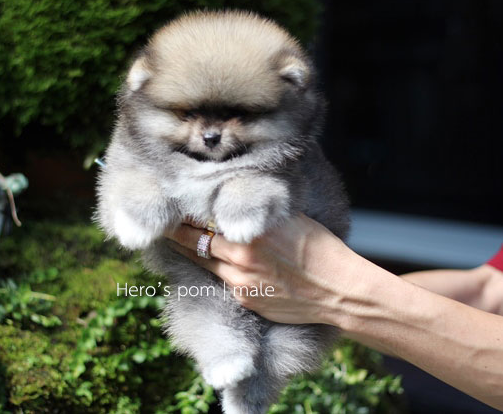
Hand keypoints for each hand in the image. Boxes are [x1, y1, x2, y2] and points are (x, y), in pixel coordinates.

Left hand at [165, 213, 356, 325]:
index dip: (184, 215)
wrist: (339, 291)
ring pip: (204, 264)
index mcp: (249, 235)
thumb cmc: (321, 249)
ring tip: (177, 240)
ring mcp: (239, 284)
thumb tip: (238, 200)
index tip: (173, 206)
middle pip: (192, 244)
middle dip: (176, 233)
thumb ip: (259, 213)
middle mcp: (239, 260)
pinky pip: (224, 282)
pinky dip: (218, 270)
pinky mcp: (246, 301)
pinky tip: (217, 262)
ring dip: (192, 251)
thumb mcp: (290, 219)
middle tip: (163, 223)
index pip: (201, 221)